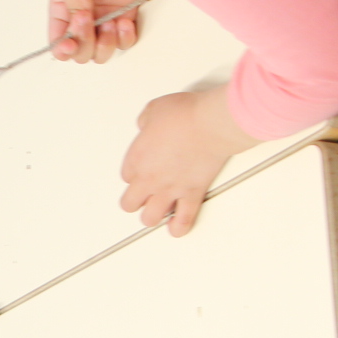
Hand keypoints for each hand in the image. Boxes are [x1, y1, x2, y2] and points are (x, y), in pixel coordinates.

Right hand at [49, 0, 147, 64]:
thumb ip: (71, 10)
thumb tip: (78, 32)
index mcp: (63, 12)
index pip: (58, 44)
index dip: (64, 49)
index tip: (70, 42)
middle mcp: (83, 22)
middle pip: (80, 54)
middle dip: (85, 43)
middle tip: (90, 19)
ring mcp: (105, 21)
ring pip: (101, 54)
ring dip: (105, 44)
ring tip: (110, 22)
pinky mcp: (126, 18)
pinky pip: (124, 43)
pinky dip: (124, 39)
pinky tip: (123, 22)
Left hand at [119, 86, 259, 235]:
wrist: (211, 124)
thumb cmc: (187, 115)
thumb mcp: (155, 108)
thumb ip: (146, 120)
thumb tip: (146, 125)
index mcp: (137, 158)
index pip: (126, 176)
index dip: (134, 175)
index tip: (141, 172)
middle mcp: (150, 178)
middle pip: (130, 203)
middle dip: (135, 200)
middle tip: (142, 196)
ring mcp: (170, 189)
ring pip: (150, 218)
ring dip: (152, 216)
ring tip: (157, 212)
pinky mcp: (191, 194)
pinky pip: (183, 220)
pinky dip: (179, 228)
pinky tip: (176, 229)